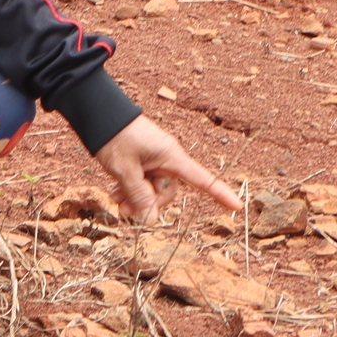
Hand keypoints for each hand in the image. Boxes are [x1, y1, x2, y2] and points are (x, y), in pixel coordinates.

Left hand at [95, 115, 240, 220]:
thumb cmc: (114, 137)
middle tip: (123, 209)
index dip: (220, 194)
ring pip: (153, 190)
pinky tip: (115, 193)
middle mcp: (167, 159)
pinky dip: (131, 190)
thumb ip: (139, 195)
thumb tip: (151, 222)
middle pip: (168, 192)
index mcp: (171, 157)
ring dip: (136, 198)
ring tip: (115, 199)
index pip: (202, 179)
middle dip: (148, 203)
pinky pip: (144, 182)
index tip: (237, 208)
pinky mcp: (144, 162)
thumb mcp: (125, 170)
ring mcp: (155, 161)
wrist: (98, 114)